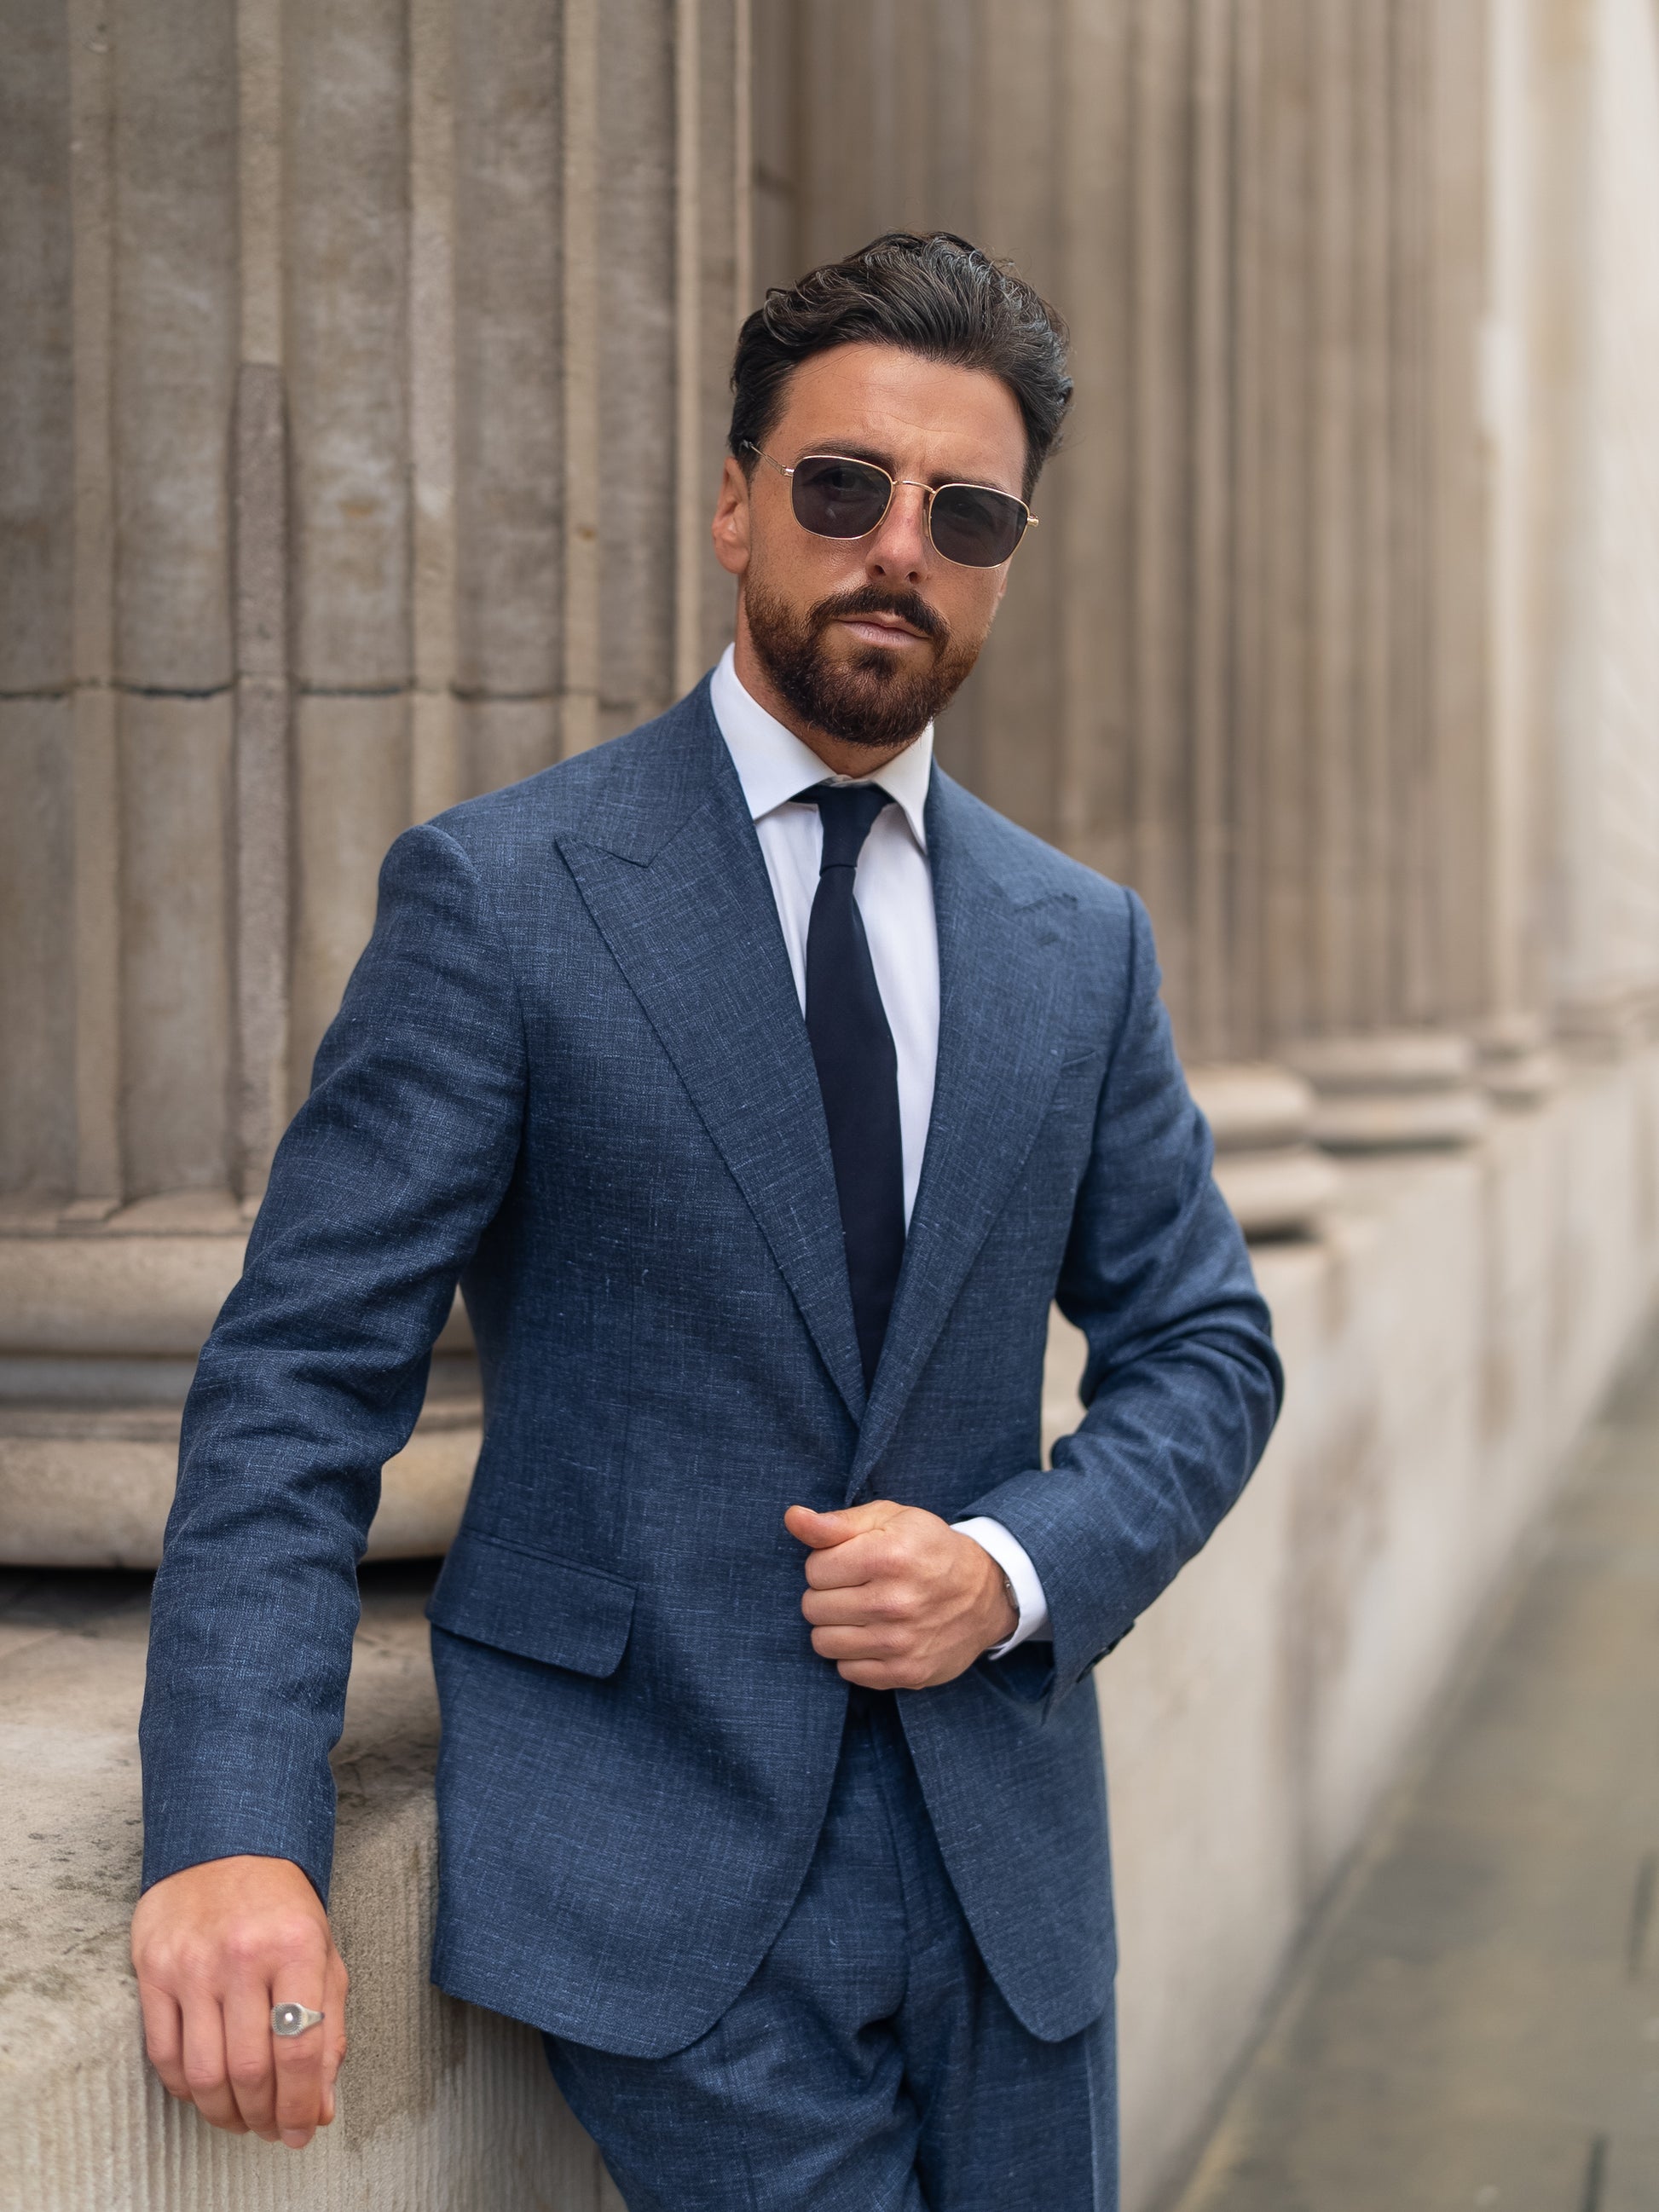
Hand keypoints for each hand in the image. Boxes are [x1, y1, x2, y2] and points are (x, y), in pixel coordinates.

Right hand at [130, 1854, 347, 2147]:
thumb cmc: (281, 1907)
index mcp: (297, 1946)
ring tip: (240, 2119)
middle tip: (272, 2130)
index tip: (303, 2130)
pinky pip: (164, 2053)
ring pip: (204, 2072)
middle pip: (251, 2069)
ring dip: (224, 2112)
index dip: (302, 2104)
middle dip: (264, 2116)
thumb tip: (322, 2105)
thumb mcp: (323, 1953)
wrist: (226, 1842)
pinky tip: (204, 2092)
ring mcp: (193, 1963)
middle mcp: (243, 1955)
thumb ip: (329, 2029)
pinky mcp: (153, 1968)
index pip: (301, 2050)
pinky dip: (184, 2089)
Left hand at [784, 1500, 1017, 1689]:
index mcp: (887, 1556)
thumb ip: (836, 1522)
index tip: (848, 1562)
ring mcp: (900, 1643)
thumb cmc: (929, 1549)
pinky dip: (853, 1655)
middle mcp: (893, 1602)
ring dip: (835, 1627)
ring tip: (859, 1612)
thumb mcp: (890, 1519)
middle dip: (826, 1594)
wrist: (986, 1592)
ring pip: (823, 1642)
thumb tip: (793, 1517)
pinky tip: (873, 1636)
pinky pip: (847, 1671)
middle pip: (813, 1607)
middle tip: (854, 1587)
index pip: (814, 1569)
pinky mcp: (907, 1673)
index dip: (826, 1563)